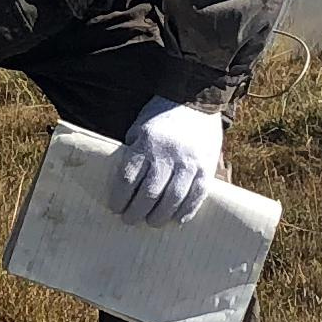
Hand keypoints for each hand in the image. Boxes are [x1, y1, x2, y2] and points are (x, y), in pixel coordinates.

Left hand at [112, 97, 224, 226]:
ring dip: (160, 216)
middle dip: (136, 212)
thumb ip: (133, 152)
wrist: (195, 99)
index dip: (120, 198)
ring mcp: (189, 163)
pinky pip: (196, 196)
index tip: (116, 208)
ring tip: (152, 222)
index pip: (128, 179)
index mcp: (146, 145)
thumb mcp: (139, 128)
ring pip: (172, 199)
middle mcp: (167, 156)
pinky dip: (187, 211)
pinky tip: (178, 220)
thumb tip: (124, 182)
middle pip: (149, 194)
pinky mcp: (206, 168)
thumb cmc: (161, 115)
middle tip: (130, 220)